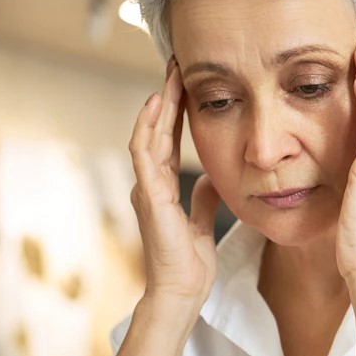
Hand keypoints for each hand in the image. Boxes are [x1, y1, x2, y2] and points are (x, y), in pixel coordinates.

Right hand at [128, 58, 220, 318]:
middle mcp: (150, 183)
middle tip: (177, 64)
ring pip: (148, 134)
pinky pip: (144, 155)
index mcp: (162, 188)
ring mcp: (146, 188)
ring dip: (158, 104)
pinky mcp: (149, 197)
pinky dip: (149, 128)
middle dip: (167, 97)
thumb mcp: (202, 222)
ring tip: (169, 75)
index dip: (175, 112)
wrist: (182, 291)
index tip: (187, 84)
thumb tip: (211, 177)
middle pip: (156, 130)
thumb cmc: (189, 264)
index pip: (168, 140)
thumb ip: (204, 198)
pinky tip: (156, 105)